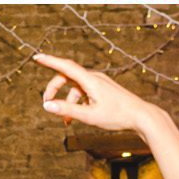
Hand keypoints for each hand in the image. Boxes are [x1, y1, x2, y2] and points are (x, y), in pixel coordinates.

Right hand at [35, 52, 156, 133]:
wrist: (142, 116)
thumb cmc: (118, 116)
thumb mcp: (89, 116)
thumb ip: (67, 110)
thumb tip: (46, 105)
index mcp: (90, 81)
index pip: (65, 67)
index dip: (50, 61)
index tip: (37, 57)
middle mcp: (94, 78)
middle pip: (67, 77)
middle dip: (54, 89)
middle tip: (46, 103)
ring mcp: (100, 83)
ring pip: (76, 87)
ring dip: (67, 101)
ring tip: (66, 121)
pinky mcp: (103, 89)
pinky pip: (85, 92)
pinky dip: (77, 102)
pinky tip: (79, 117)